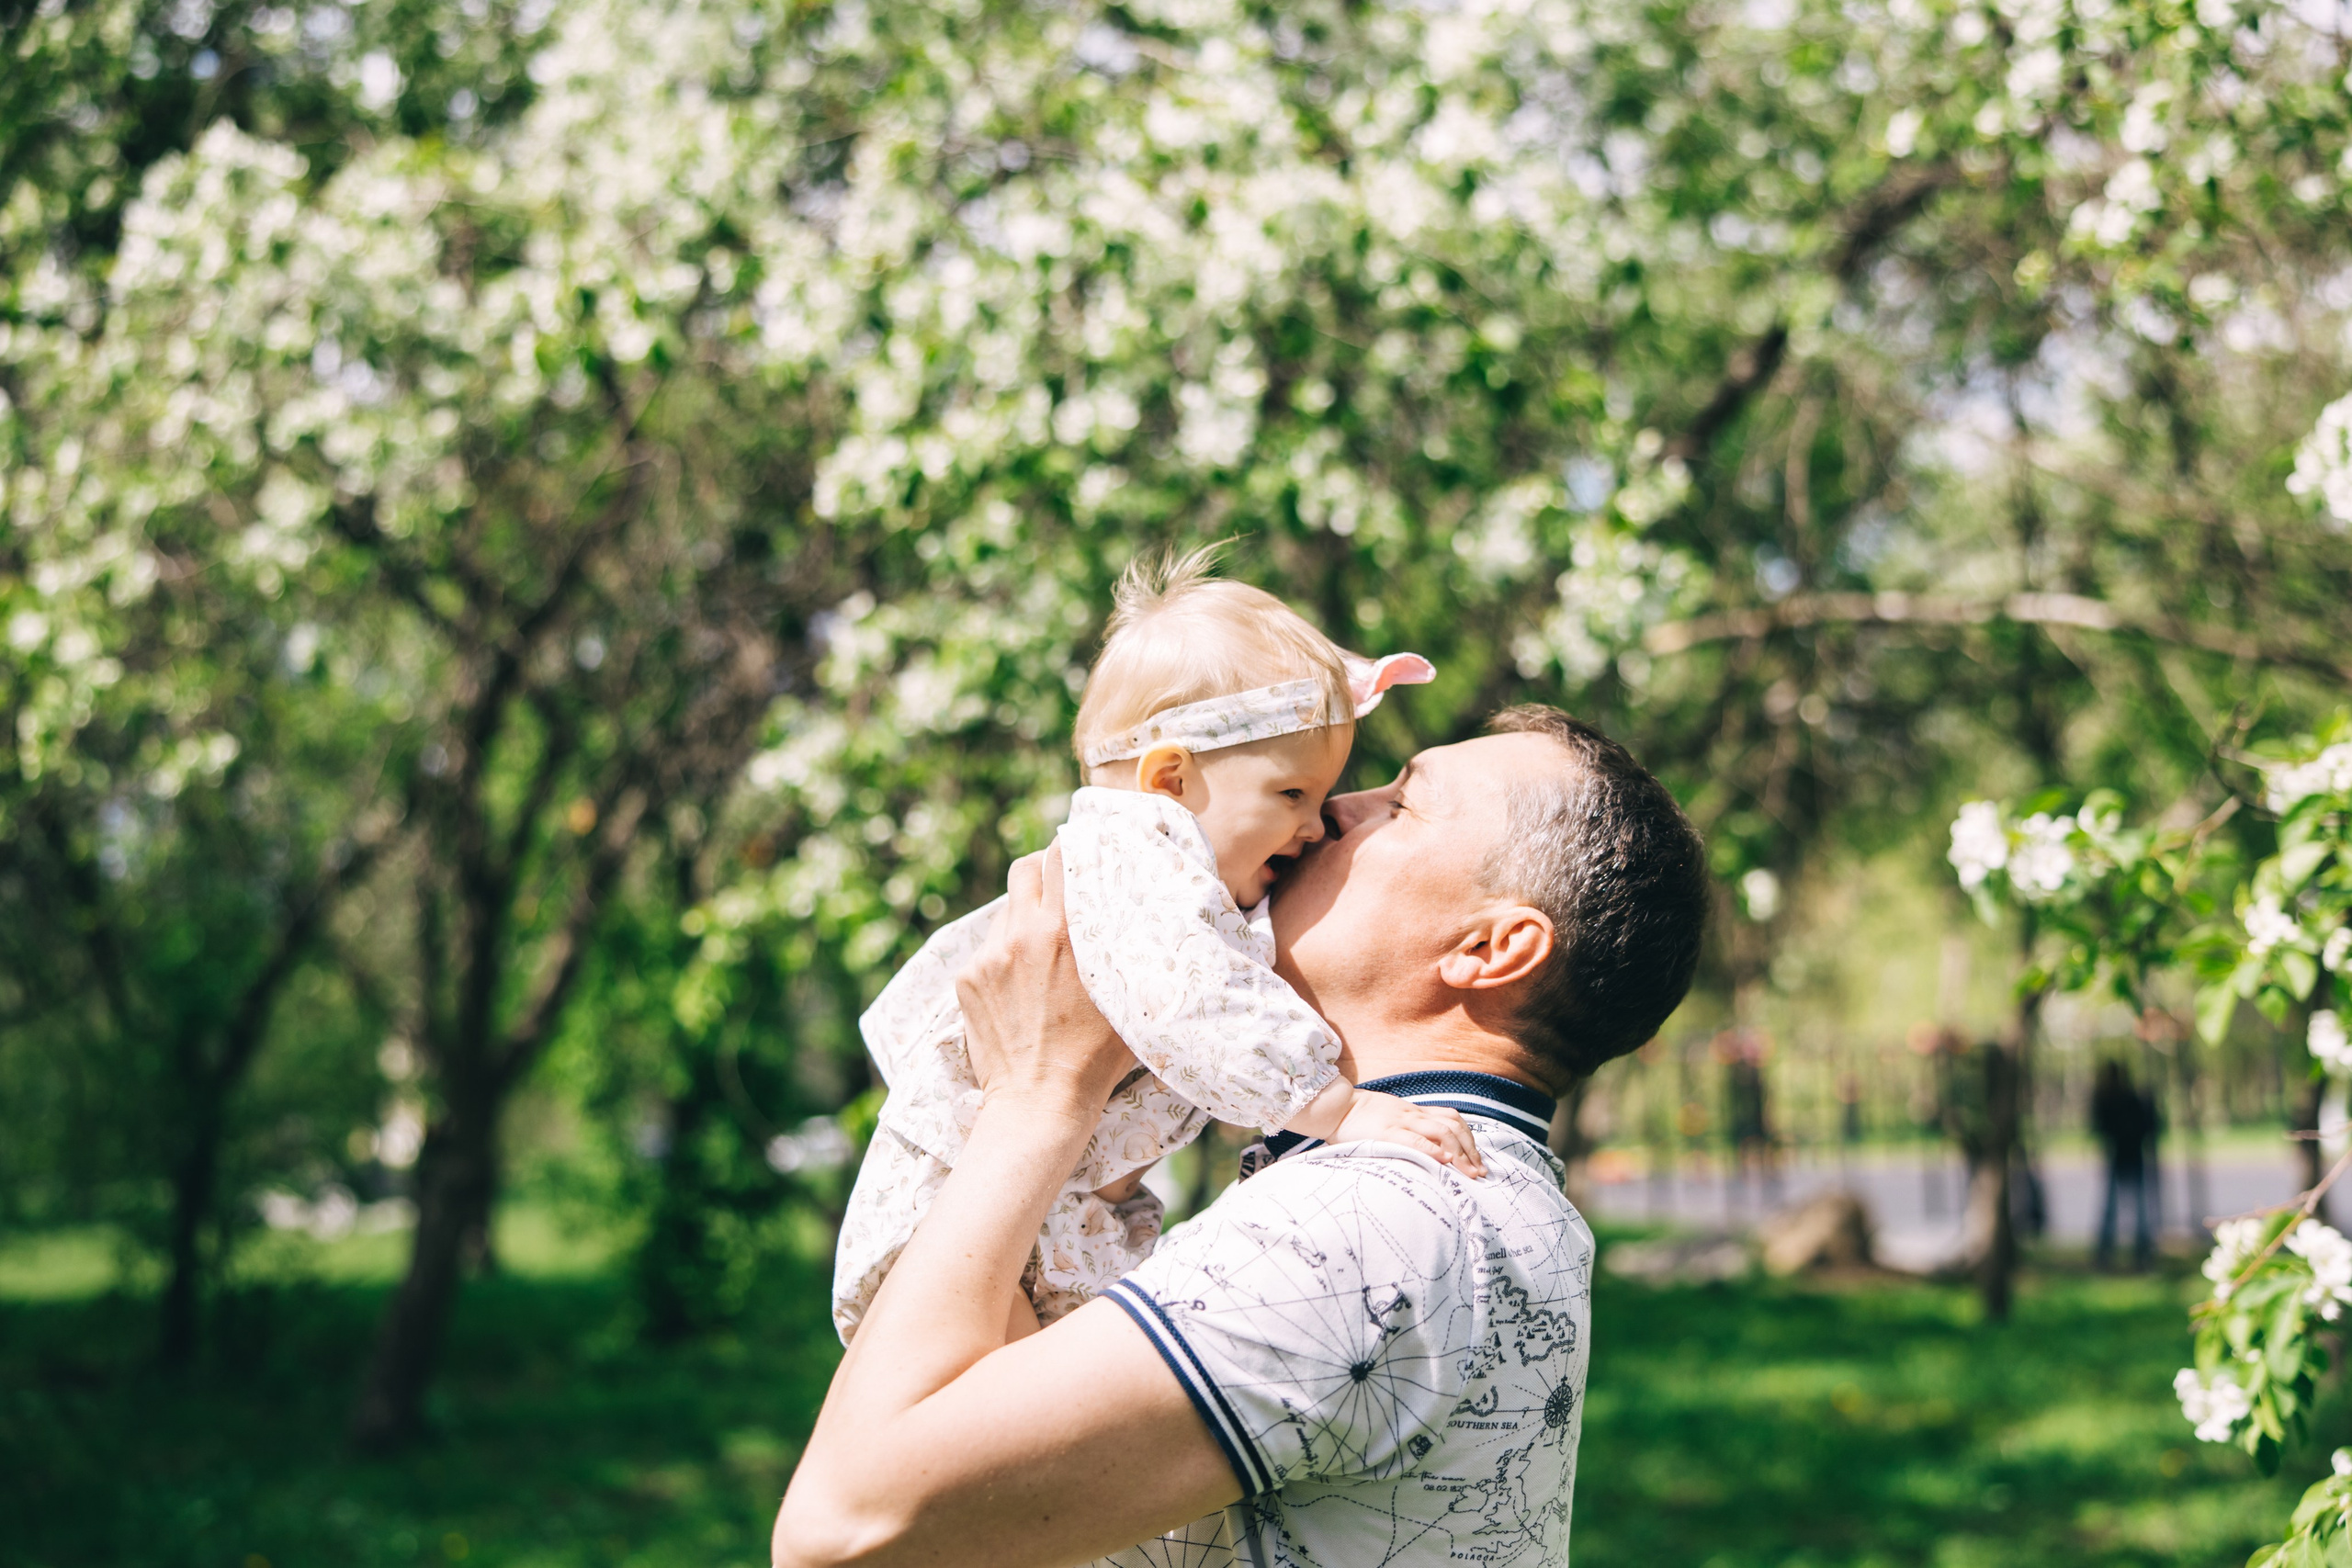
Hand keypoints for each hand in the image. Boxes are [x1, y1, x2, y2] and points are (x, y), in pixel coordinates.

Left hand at [954, 846, 1135, 1121]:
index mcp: (1065, 931)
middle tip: (1061, 886)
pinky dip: (1006, 954)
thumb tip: (1136, 909)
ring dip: (1025, 915)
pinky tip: (1023, 986)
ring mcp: (989, 955)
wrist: (1039, 1101)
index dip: (1073, 845)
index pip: (1062, 855)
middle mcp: (1022, 933)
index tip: (1083, 848)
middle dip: (1044, 870)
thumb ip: (1126, 945)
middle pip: (1026, 868)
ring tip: (1045, 949)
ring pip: (1006, 909)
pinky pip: (988, 947)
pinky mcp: (967, 978)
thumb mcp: (1127, 994)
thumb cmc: (1096, 1056)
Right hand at [1329, 1088, 1486, 1177]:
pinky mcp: (1386, 1133)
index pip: (1452, 1119)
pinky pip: (1414, 1139)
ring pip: (1442, 1132)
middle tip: (1480, 1173)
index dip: (1469, 1139)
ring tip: (1469, 1173)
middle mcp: (1413, 1115)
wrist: (1336, 1107)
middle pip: (1454, 1126)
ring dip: (1460, 1153)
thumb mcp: (1390, 1119)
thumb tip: (1428, 1153)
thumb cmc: (1360, 1119)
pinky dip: (1432, 1149)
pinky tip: (1444, 1160)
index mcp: (1414, 1112)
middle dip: (1471, 1151)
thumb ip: (1407, 1131)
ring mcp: (1401, 1122)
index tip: (1477, 1162)